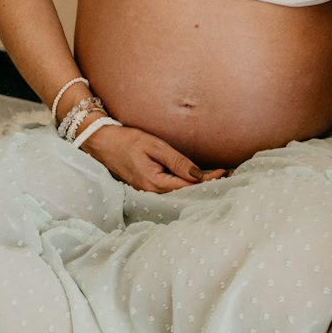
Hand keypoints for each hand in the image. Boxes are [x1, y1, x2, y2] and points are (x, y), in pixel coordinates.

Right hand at [80, 123, 228, 192]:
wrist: (101, 143)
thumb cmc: (127, 140)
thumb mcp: (155, 146)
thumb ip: (177, 161)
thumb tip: (199, 175)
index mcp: (155, 183)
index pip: (189, 185)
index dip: (209, 180)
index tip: (226, 172)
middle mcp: (152, 192)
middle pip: (186, 192)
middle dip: (207, 185)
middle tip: (230, 176)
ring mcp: (148, 191)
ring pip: (179, 191)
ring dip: (198, 185)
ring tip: (219, 178)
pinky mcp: (147, 186)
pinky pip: (170, 188)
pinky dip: (185, 184)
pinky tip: (197, 180)